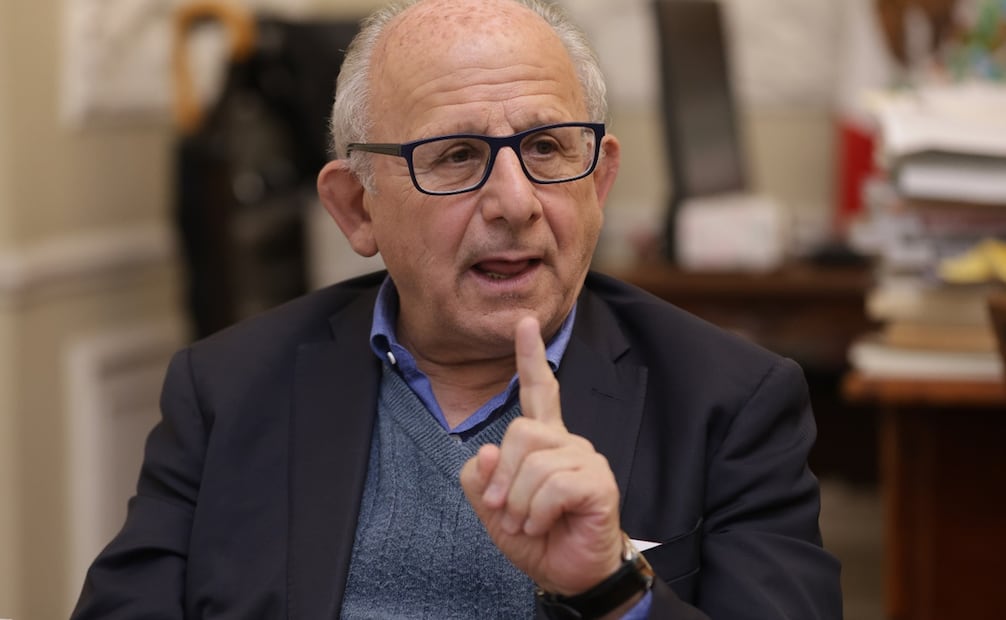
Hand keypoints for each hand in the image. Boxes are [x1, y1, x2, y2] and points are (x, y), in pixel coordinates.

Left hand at [460, 316, 623, 594]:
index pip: (538, 390)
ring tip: (529, 523)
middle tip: (504, 510)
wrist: (568, 574)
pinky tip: (545, 525)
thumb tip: (485, 452)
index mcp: (543, 441)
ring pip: (535, 463)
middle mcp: (567, 442)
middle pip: (521, 432)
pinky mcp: (599, 483)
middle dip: (502, 476)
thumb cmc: (535, 537)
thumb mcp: (492, 510)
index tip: (524, 323)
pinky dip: (539, 513)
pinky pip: (554, 487)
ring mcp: (586, 460)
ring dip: (520, 504)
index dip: (530, 357)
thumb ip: (481, 480)